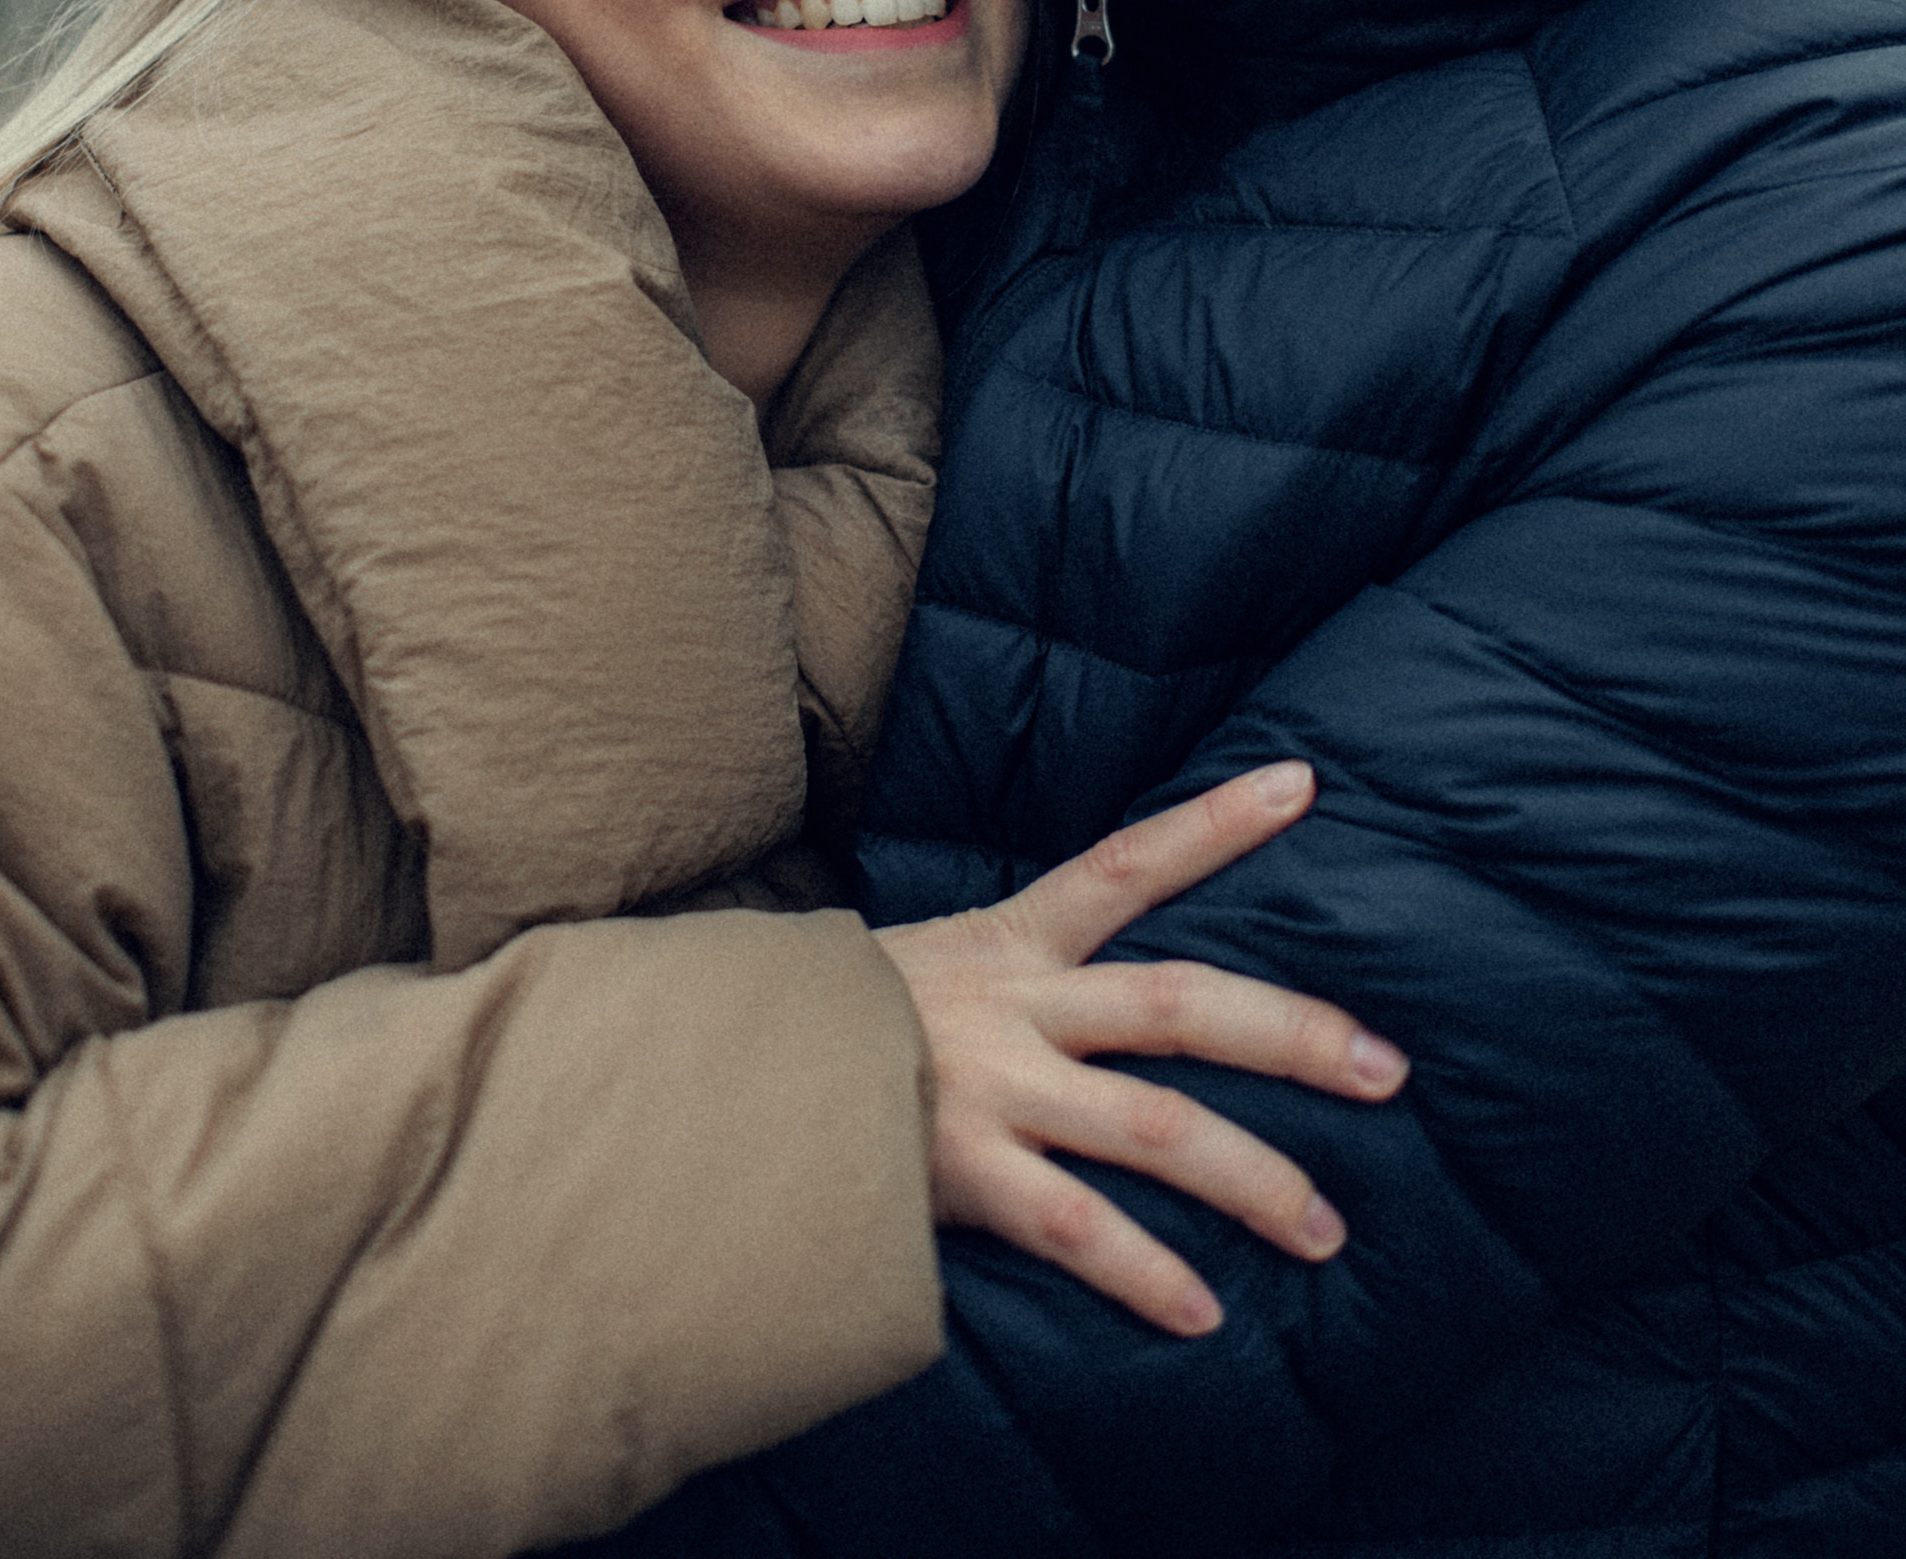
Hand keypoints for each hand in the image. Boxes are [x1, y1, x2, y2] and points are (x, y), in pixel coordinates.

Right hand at [873, 762, 1406, 1337]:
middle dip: (1290, 1033)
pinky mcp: (963, 1173)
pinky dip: (1146, 1273)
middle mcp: (1014, 1007)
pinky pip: (1078, 1228)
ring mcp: (992, 1089)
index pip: (1127, 862)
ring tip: (1326, 1230)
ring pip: (1154, 1126)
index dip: (1215, 824)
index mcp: (1008, 945)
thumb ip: (996, 983)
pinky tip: (1202, 1315)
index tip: (1304, 785)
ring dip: (1253, 1179)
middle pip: (1178, 1002)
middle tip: (1386, 1067)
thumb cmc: (824, 1033)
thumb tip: (1075, 1001)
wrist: (715, 1081)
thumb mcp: (917, 971)